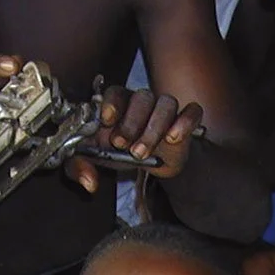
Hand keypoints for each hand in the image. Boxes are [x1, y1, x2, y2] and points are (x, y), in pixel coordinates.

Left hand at [64, 87, 203, 194]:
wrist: (153, 165)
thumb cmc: (121, 155)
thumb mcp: (96, 161)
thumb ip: (81, 167)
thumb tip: (89, 182)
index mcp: (119, 104)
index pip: (117, 92)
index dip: (112, 103)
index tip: (106, 121)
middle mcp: (143, 102)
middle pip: (142, 97)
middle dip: (132, 122)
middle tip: (122, 145)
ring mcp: (166, 109)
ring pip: (166, 103)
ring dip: (154, 127)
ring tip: (142, 153)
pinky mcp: (186, 120)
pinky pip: (192, 111)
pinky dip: (185, 121)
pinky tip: (173, 138)